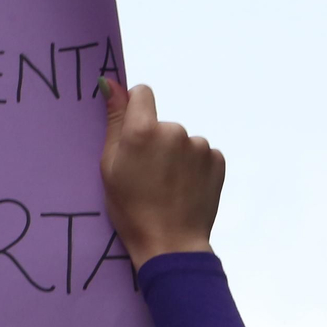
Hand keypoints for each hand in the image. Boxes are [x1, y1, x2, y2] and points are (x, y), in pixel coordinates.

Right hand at [99, 79, 223, 268]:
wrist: (170, 244)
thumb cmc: (131, 209)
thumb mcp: (110, 167)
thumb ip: (114, 121)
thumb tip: (110, 83)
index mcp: (143, 130)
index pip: (142, 94)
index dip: (135, 111)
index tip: (133, 136)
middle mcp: (174, 130)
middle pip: (162, 124)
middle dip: (155, 142)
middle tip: (148, 176)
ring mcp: (199, 146)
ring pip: (182, 142)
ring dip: (176, 156)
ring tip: (168, 187)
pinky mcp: (217, 160)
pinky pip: (202, 155)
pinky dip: (194, 168)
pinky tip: (185, 189)